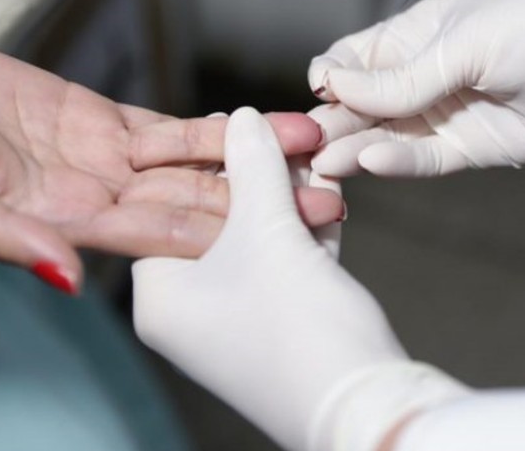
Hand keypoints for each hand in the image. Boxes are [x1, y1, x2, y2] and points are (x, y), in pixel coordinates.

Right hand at [0, 33, 342, 292]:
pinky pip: (170, 129)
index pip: (162, 237)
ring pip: (193, 164)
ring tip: (314, 149)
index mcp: (65, 226)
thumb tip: (65, 277)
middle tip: (329, 197)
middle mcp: (96, 200)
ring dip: (252, 159)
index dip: (225, 235)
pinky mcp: (101, 121)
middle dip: (259, 202)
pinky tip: (261, 123)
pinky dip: (216, 128)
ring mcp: (104, 160)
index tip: (286, 233)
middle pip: (194, 206)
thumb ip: (6, 238)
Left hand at [133, 108, 464, 450]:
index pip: (168, 207)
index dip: (204, 160)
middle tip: (286, 133)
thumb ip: (253, 168)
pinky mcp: (279, 326)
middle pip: (217, 218)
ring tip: (315, 154)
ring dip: (290, 197)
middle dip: (258, 175)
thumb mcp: (269, 232)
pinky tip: (330, 193)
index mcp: (160, 295)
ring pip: (258, 238)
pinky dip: (307, 230)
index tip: (235, 121)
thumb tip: (242, 117)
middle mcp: (190, 311)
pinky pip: (286, 263)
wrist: (364, 407)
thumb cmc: (298, 327)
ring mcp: (236, 321)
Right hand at [307, 0, 524, 176]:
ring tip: (327, 164)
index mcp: (416, 34)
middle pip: (361, 104)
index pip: (352, 58)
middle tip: (306, 148)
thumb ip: (399, 75)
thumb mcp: (463, 41)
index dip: (329, 77)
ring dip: (355, 148)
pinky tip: (371, 162)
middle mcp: (424, 76)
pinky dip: (396, 163)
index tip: (318, 94)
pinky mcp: (471, 150)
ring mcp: (445, 114)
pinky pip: (423, 160)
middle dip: (333, 122)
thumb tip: (330, 84)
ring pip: (385, 136)